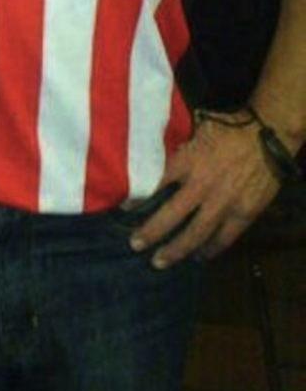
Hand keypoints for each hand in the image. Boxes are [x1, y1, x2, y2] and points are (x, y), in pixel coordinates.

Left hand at [129, 112, 280, 266]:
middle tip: (135, 245)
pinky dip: (210, 249)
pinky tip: (199, 256)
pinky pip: (224, 238)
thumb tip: (152, 154)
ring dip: (176, 250)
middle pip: (171, 215)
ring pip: (196, 233)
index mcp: (189, 161)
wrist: (267, 136)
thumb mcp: (197, 130)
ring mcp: (224, 203)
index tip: (122, 208)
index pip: (156, 183)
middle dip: (151, 232)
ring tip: (159, 261)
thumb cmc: (229, 129)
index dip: (137, 197)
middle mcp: (202, 185)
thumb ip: (178, 148)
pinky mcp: (244, 214)